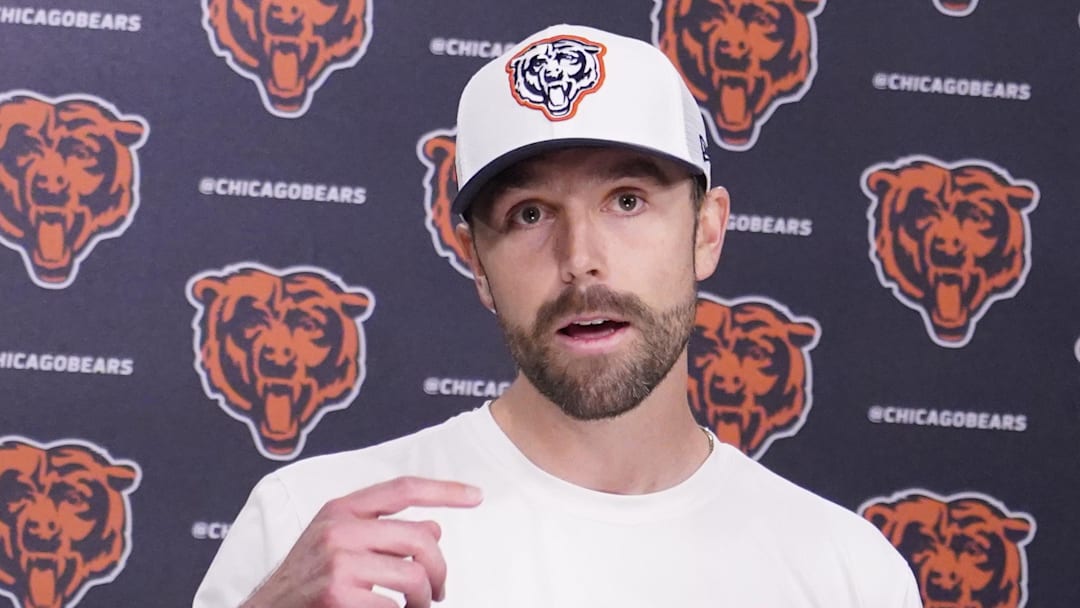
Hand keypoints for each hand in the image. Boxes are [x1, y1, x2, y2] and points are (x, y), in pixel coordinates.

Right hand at [240, 476, 482, 607]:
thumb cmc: (305, 580)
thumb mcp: (337, 543)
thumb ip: (381, 531)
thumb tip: (434, 527)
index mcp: (341, 509)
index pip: (403, 488)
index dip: (445, 489)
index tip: (477, 495)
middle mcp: (339, 530)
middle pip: (419, 539)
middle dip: (439, 570)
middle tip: (438, 591)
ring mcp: (337, 563)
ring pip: (413, 576)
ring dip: (424, 600)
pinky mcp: (337, 596)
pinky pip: (394, 607)